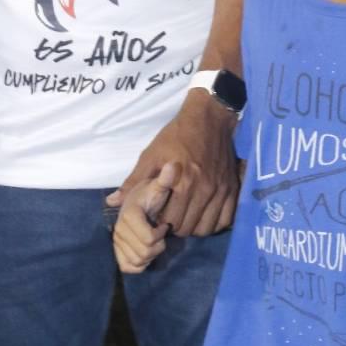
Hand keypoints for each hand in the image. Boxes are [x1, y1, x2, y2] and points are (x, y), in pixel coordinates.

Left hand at [105, 92, 238, 236]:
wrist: (210, 117)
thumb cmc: (177, 134)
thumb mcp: (152, 154)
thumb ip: (134, 181)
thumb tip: (112, 202)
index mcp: (182, 183)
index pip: (169, 221)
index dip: (160, 222)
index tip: (158, 214)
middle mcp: (203, 190)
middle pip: (187, 228)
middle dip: (175, 226)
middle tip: (171, 215)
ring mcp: (220, 190)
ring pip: (206, 228)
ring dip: (194, 226)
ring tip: (187, 215)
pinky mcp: (233, 188)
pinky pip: (225, 220)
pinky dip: (214, 223)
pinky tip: (204, 215)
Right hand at [113, 164, 174, 272]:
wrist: (141, 200)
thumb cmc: (153, 194)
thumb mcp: (160, 185)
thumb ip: (166, 178)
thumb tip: (172, 165)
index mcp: (128, 215)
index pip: (149, 238)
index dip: (160, 234)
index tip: (164, 224)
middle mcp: (118, 229)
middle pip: (144, 253)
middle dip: (157, 246)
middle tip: (160, 233)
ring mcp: (116, 241)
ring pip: (137, 262)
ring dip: (150, 255)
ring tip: (154, 241)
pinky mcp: (117, 252)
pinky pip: (128, 268)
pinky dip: (140, 264)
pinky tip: (147, 251)